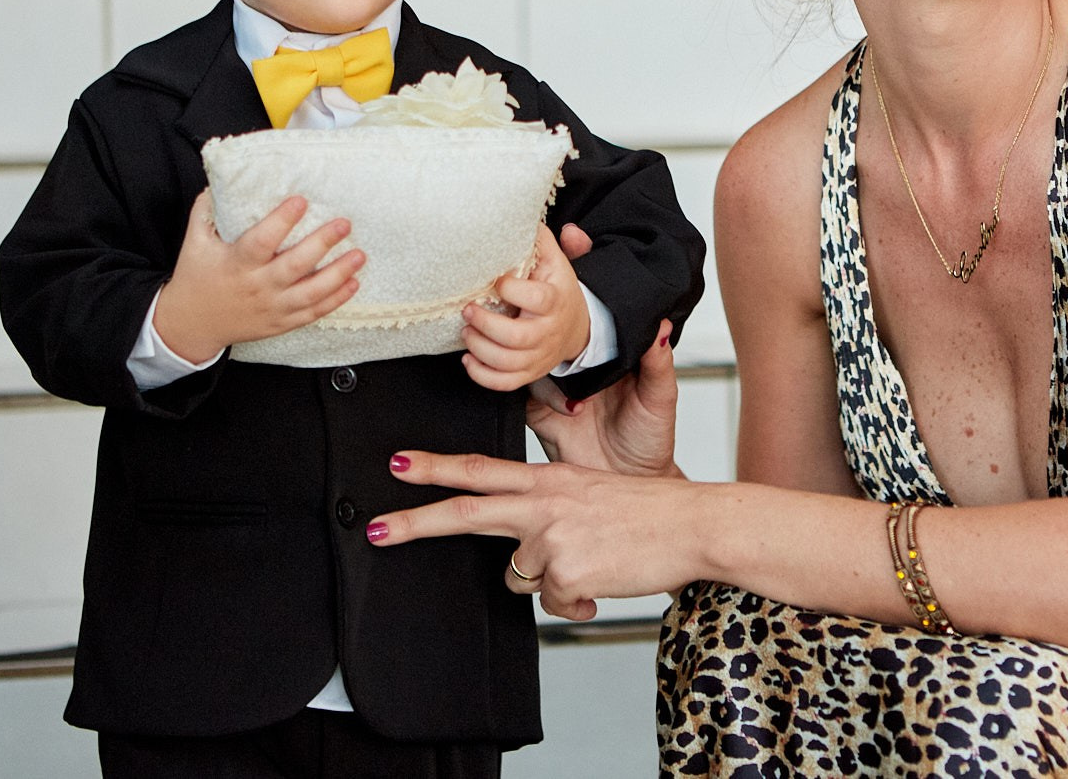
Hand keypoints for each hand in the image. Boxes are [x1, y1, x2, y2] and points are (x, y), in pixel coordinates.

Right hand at [154, 191, 362, 362]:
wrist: (191, 325)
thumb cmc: (196, 278)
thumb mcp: (195, 242)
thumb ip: (206, 211)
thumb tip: (220, 181)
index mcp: (236, 263)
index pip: (261, 241)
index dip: (282, 221)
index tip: (301, 200)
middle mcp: (257, 286)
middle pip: (294, 266)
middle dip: (322, 244)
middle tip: (344, 224)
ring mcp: (271, 307)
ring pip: (310, 293)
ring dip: (338, 274)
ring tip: (359, 255)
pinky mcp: (281, 322)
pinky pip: (312, 313)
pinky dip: (335, 300)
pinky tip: (353, 284)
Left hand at [370, 451, 701, 620]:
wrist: (693, 525)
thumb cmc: (649, 513)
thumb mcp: (590, 497)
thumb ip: (547, 518)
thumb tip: (522, 565)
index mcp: (548, 480)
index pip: (480, 469)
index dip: (435, 467)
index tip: (398, 464)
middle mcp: (543, 505)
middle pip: (465, 513)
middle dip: (413, 523)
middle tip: (374, 529)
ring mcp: (551, 540)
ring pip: (520, 577)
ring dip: (551, 581)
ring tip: (593, 562)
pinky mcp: (565, 574)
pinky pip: (554, 604)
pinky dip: (577, 603)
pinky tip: (603, 583)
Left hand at [461, 223, 589, 390]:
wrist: (579, 327)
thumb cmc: (557, 290)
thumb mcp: (557, 262)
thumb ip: (547, 242)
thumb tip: (532, 220)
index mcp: (555, 300)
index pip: (537, 298)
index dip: (513, 290)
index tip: (497, 281)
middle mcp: (548, 331)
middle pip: (518, 338)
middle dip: (487, 325)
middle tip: (468, 310)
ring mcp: (539, 355)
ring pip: (508, 363)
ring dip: (480, 349)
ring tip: (466, 331)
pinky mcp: (529, 372)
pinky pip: (505, 383)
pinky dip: (482, 375)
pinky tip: (468, 359)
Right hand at [526, 319, 679, 476]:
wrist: (627, 481)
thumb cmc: (649, 440)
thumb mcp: (660, 398)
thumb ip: (658, 363)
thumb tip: (660, 326)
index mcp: (606, 356)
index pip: (585, 325)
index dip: (581, 316)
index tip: (583, 315)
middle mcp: (577, 369)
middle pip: (553, 338)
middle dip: (557, 339)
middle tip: (577, 355)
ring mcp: (556, 390)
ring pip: (533, 362)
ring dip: (549, 369)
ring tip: (581, 395)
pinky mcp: (539, 413)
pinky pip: (523, 395)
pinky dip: (539, 396)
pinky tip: (569, 409)